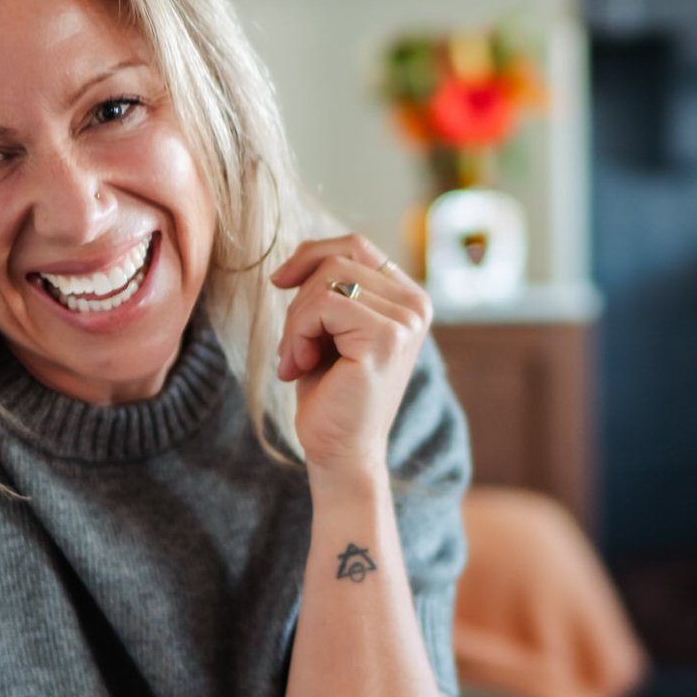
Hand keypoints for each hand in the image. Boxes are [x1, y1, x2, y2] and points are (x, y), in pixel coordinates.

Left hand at [269, 233, 431, 482]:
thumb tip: (298, 257)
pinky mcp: (386, 339)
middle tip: (291, 348)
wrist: (340, 451)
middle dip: (299, 300)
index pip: (355, 246)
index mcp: (409, 298)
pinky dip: (297, 334)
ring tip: (294, 360)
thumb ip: (330, 287)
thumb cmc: (331, 391)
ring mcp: (406, 321)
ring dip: (295, 322)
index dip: (310, 255)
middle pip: (337, 260)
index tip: (280, 283)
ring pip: (327, 281)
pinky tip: (297, 367)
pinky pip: (324, 305)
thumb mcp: (328, 327)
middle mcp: (417, 305)